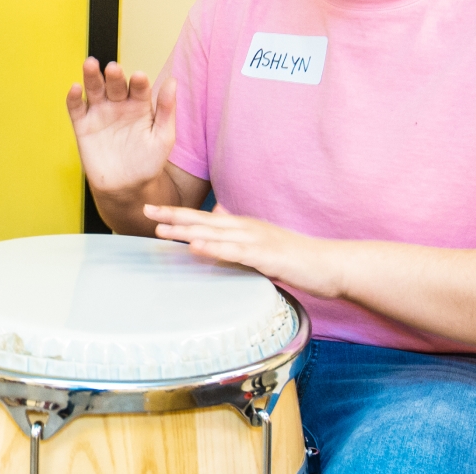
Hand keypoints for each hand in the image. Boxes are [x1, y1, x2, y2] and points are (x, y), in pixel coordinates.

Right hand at [67, 57, 175, 193]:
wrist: (126, 188)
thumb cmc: (149, 162)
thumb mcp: (163, 137)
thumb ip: (167, 110)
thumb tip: (173, 81)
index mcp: (141, 105)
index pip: (140, 88)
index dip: (139, 82)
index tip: (139, 77)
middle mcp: (120, 104)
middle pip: (116, 85)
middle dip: (114, 76)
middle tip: (113, 69)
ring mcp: (101, 113)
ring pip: (95, 90)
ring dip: (92, 77)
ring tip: (91, 64)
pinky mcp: (83, 125)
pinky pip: (76, 109)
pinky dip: (73, 98)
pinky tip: (75, 88)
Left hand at [144, 203, 345, 298]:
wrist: (329, 264)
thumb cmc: (296, 259)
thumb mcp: (262, 246)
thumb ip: (239, 240)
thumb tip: (219, 231)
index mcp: (244, 226)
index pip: (204, 219)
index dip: (178, 214)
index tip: (153, 211)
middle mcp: (247, 228)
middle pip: (203, 221)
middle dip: (173, 216)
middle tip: (146, 211)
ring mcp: (256, 240)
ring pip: (214, 233)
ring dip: (186, 230)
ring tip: (161, 229)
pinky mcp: (266, 256)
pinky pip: (235, 252)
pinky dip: (213, 248)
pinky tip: (195, 247)